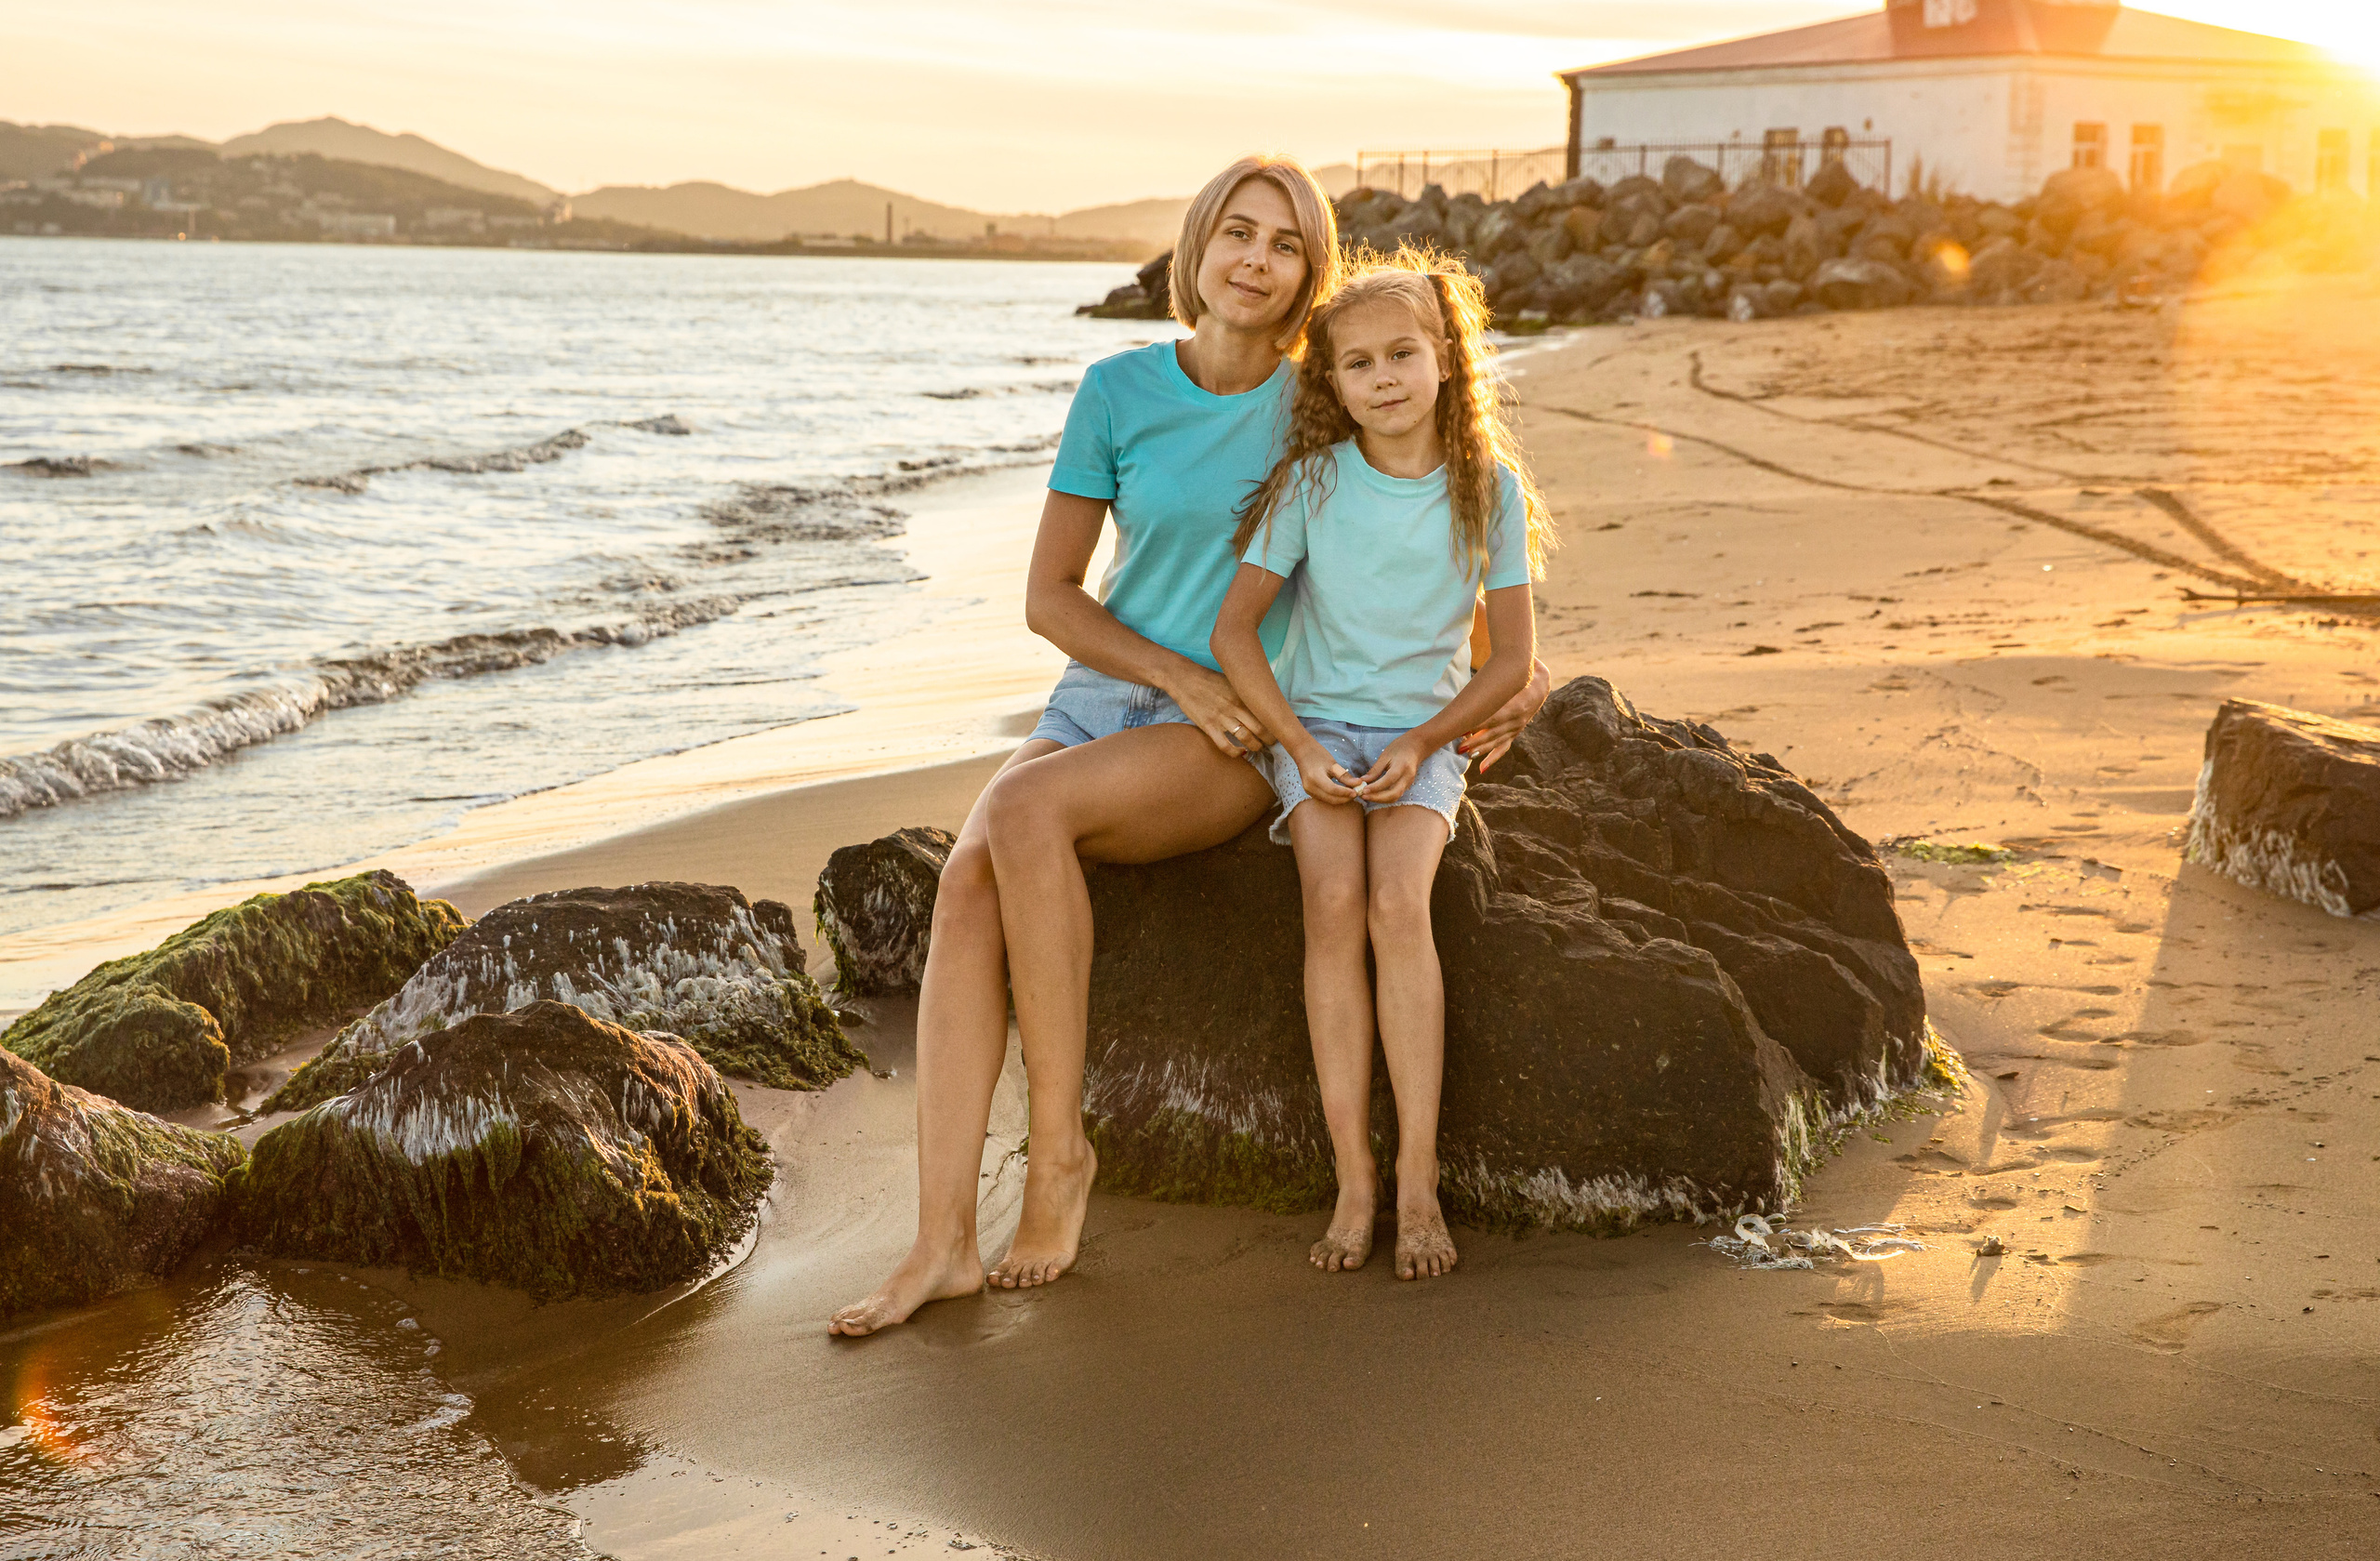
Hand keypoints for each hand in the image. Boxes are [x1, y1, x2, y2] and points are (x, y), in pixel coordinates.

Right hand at [1167, 663, 1272, 758]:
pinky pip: (1225, 745)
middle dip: (1269, 740)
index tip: (1280, 730)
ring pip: (1246, 738)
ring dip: (1255, 746)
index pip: (1267, 714)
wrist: (1184, 679)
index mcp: (1244, 695)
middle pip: (1261, 729)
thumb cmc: (1210, 679)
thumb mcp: (1233, 680)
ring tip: (1257, 748)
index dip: (1276, 725)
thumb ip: (1247, 693)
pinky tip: (1240, 753)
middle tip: (1272, 743)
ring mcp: (1222, 718)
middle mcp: (1235, 707)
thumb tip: (1264, 704)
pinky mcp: (1208, 726)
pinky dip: (1236, 753)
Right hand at [1294, 743, 1361, 803]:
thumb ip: (1345, 776)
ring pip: (1329, 801)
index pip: (1333, 790)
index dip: (1346, 792)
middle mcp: (1310, 787)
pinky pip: (1325, 799)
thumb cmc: (1318, 755)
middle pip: (1331, 799)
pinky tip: (1343, 793)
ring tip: (1351, 793)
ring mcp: (1309, 791)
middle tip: (1357, 793)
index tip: (1357, 791)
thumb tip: (1358, 784)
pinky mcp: (1310, 793)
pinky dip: (1335, 798)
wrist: (1302, 752)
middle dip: (1345, 798)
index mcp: (1315, 778)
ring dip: (1341, 799)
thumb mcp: (1333, 764)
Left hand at [1355, 733, 1427, 804]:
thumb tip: (1363, 781)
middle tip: (1363, 796)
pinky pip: (1396, 795)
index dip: (1375, 787)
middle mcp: (1407, 777)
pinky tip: (1374, 795)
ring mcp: (1409, 783)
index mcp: (1402, 766)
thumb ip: (1375, 770)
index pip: (1388, 780)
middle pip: (1393, 794)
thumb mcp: (1385, 755)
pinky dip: (1384, 798)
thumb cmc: (1400, 748)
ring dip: (1380, 800)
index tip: (1363, 790)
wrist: (1416, 747)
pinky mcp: (1407, 786)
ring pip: (1395, 797)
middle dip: (1377, 798)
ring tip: (1367, 796)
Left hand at [1458, 656, 1550, 773]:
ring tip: (1464, 753)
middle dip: (1475, 740)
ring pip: (1497, 742)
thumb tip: (1486, 676)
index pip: (1494, 717)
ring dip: (1480, 749)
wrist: (1540, 682)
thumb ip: (1501, 678)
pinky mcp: (1514, 733)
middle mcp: (1517, 720)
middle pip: (1493, 733)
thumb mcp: (1514, 672)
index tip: (1463, 729)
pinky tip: (1481, 768)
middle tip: (1458, 746)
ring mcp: (1516, 728)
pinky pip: (1504, 748)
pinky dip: (1492, 758)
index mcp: (1516, 705)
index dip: (1478, 724)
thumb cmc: (1521, 673)